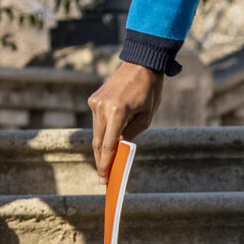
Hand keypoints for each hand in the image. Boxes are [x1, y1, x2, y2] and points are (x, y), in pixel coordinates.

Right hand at [88, 60, 165, 174]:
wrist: (141, 63)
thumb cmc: (149, 90)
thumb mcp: (147, 116)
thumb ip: (131, 134)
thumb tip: (118, 149)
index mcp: (117, 112)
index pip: (108, 145)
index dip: (106, 164)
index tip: (104, 179)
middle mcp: (102, 108)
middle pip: (98, 141)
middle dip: (101, 160)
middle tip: (103, 178)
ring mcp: (95, 103)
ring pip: (96, 132)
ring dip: (101, 147)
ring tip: (106, 163)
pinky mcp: (94, 99)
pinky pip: (98, 121)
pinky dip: (103, 131)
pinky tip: (108, 141)